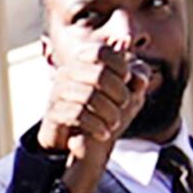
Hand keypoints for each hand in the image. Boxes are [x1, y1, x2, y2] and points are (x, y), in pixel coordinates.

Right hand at [35, 40, 155, 168]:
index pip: (101, 52)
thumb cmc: (102, 110)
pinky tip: (104, 134)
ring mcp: (58, 92)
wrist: (75, 139)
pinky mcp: (54, 113)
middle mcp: (67, 72)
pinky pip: (77, 115)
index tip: (128, 79)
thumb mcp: (125, 93)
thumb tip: (139, 74)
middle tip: (126, 104)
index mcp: (83, 61)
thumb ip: (136, 78)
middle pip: (99, 74)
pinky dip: (96, 126)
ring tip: (115, 123)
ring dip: (110, 112)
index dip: (120, 65)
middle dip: (119, 92)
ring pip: (89, 96)